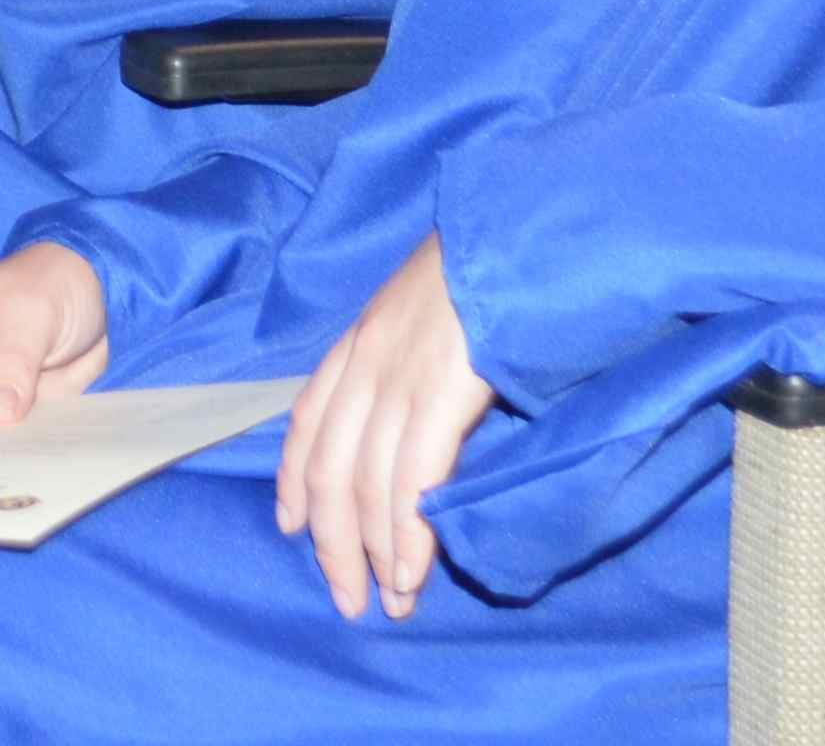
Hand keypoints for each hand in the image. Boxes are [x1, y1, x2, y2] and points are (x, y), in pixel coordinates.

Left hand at [279, 232, 493, 620]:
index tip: (292, 527)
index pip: (307, 419)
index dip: (294, 480)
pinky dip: (408, 534)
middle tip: (347, 598)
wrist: (532, 221)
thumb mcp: (437, 306)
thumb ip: (418, 357)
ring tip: (387, 603)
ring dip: (373, 553)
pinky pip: (413, 475)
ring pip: (364, 481)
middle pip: (327, 465)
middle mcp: (368, 356)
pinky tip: (410, 572)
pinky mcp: (444, 385)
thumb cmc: (500, 265)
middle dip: (332, 541)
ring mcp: (402, 370)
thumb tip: (424, 419)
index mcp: (364, 337)